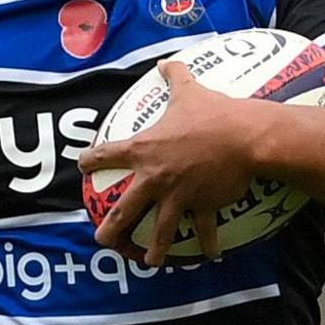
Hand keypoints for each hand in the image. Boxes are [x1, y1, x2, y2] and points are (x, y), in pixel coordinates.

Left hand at [78, 60, 264, 265]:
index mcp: (145, 150)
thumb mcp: (189, 90)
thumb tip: (165, 62)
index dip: (91, 159)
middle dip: (110, 229)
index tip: (81, 165)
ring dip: (153, 250)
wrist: (244, 137)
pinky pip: (204, 231)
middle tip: (102, 240)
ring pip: (160, 230)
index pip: (108, 154)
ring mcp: (178, 196)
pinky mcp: (203, 206)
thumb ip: (174, 76)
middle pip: (124, 210)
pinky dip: (207, 245)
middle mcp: (155, 177)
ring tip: (148, 262)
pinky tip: (209, 257)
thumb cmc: (213, 113)